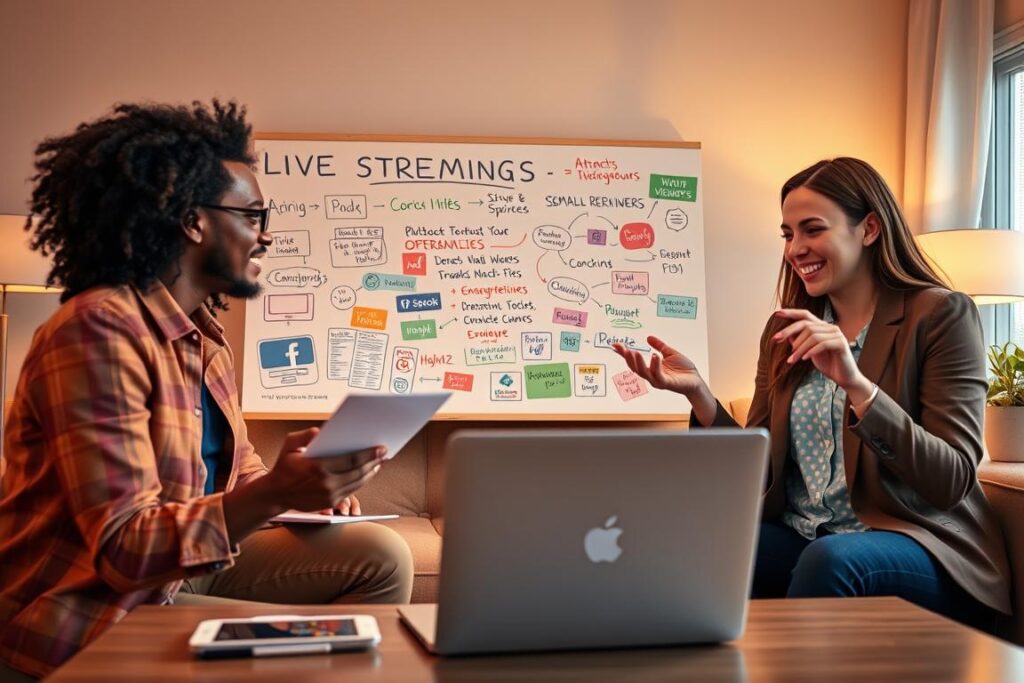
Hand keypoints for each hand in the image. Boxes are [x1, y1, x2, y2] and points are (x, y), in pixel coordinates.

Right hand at [260, 428, 385, 512]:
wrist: (275, 493)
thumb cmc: (284, 466)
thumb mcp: (289, 445)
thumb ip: (305, 435)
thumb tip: (321, 430)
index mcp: (318, 466)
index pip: (351, 459)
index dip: (369, 454)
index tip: (380, 448)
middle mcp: (326, 483)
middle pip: (359, 472)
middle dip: (374, 462)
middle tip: (384, 454)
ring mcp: (329, 495)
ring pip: (357, 483)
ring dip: (370, 473)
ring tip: (379, 463)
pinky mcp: (330, 503)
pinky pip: (351, 491)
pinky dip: (361, 482)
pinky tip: (366, 474)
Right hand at [612, 336, 706, 396]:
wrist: (696, 380)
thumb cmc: (684, 369)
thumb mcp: (670, 353)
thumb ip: (659, 346)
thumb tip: (648, 337)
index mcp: (651, 368)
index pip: (635, 361)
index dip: (624, 354)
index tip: (616, 345)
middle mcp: (652, 375)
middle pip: (635, 368)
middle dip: (628, 359)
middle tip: (625, 349)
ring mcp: (658, 380)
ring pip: (644, 373)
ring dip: (638, 363)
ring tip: (635, 352)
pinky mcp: (667, 383)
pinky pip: (658, 375)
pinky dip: (655, 366)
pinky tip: (654, 356)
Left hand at [773, 309, 871, 398]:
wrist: (845, 377)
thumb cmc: (827, 364)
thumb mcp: (809, 352)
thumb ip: (800, 342)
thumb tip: (786, 335)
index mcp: (822, 327)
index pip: (806, 315)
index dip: (791, 312)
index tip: (776, 313)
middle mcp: (830, 327)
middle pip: (806, 324)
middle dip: (788, 331)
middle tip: (775, 339)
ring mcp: (837, 334)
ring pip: (812, 336)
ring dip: (799, 348)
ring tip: (792, 359)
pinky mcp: (841, 344)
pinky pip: (822, 344)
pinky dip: (810, 351)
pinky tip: (804, 359)